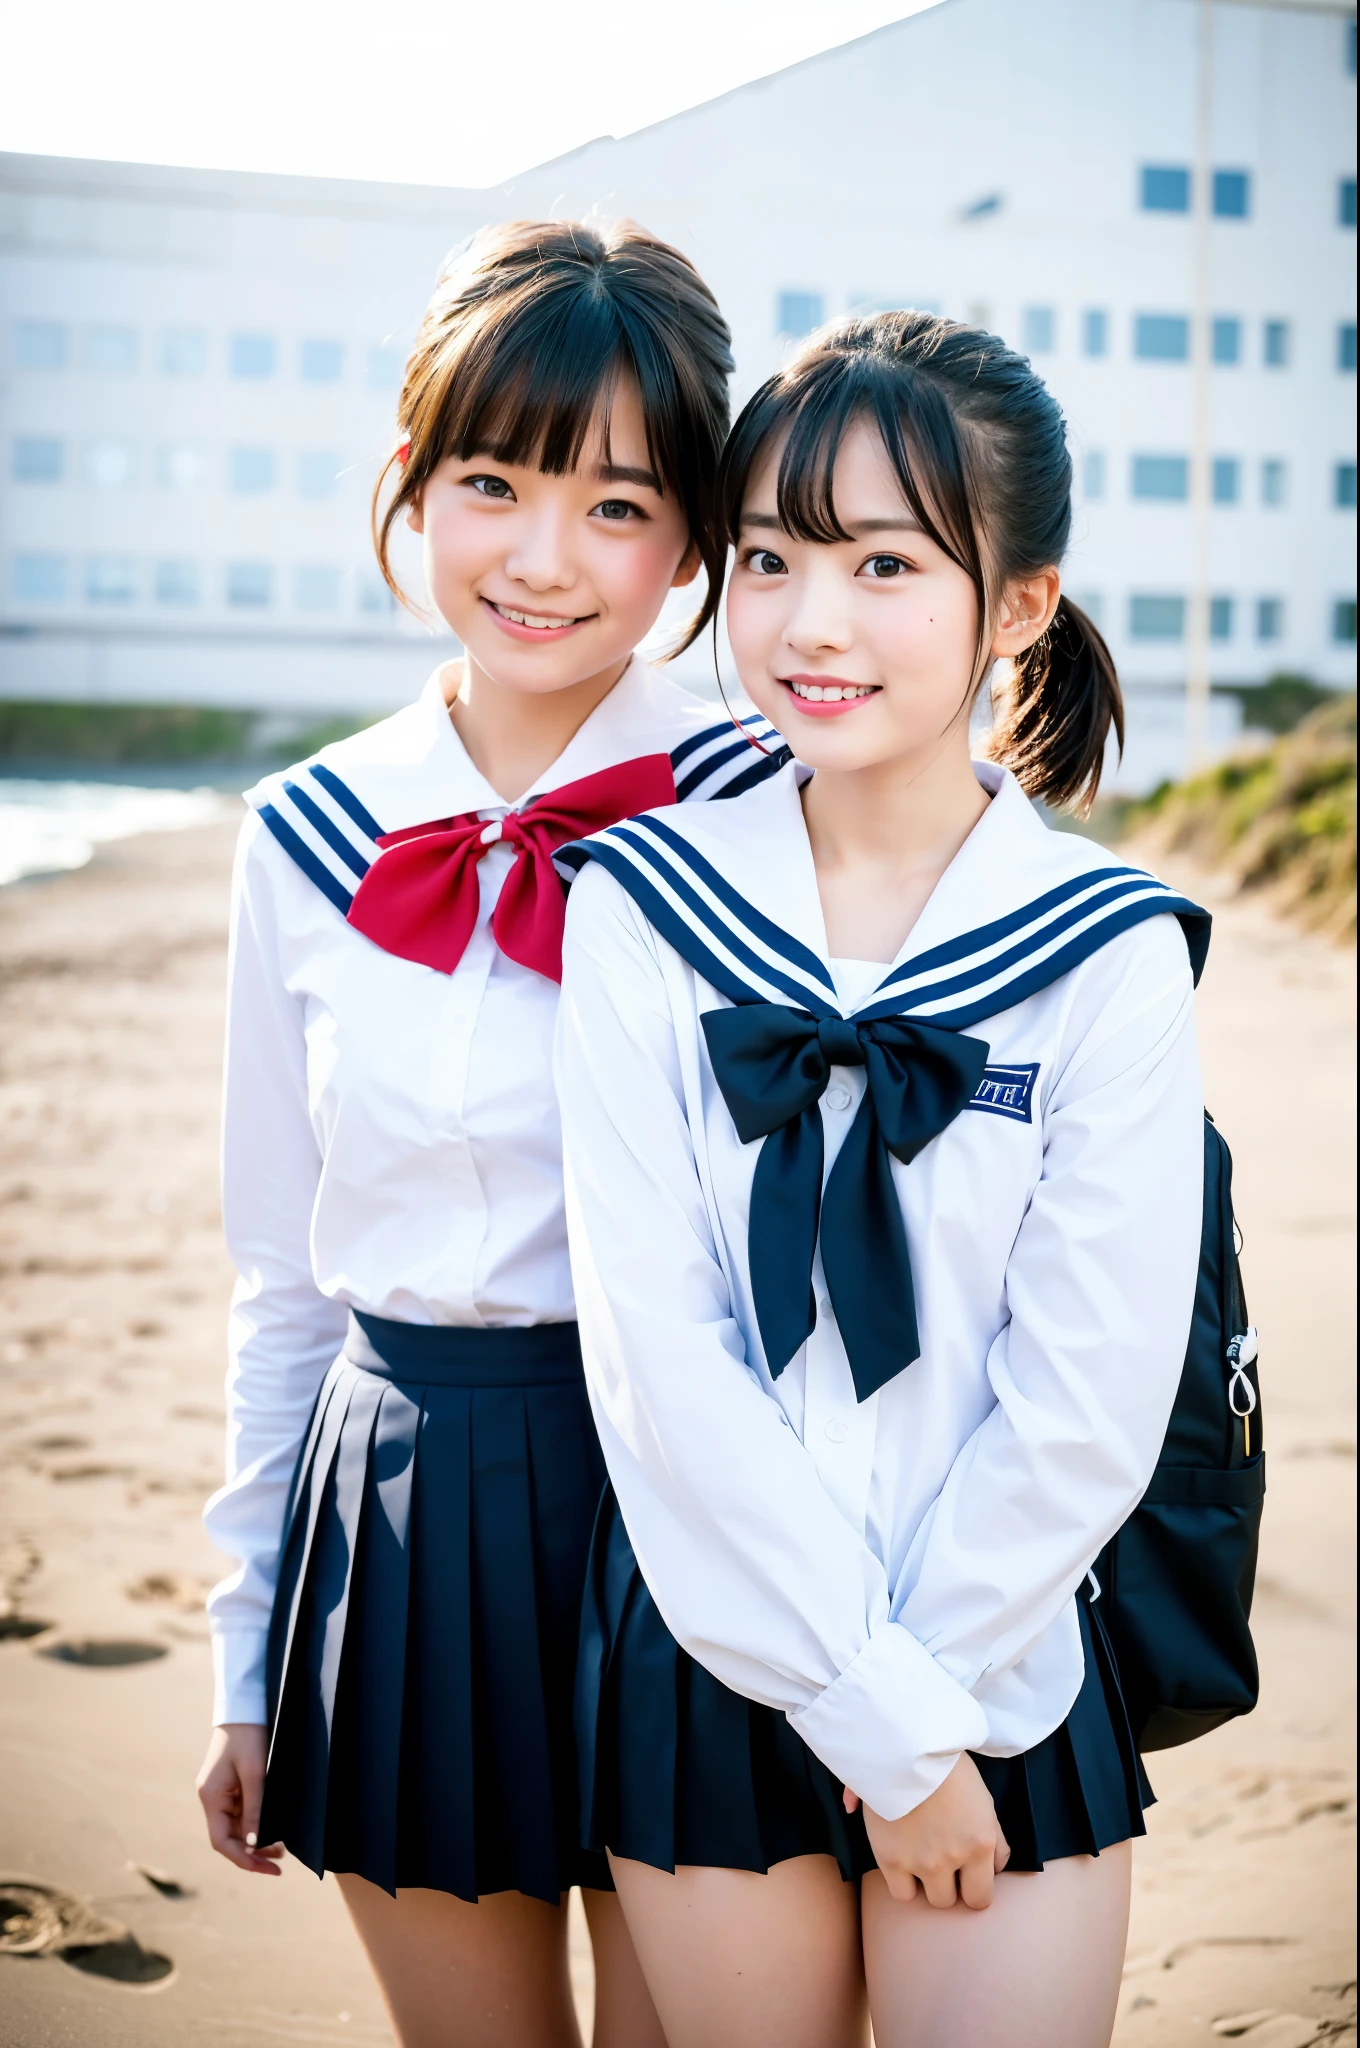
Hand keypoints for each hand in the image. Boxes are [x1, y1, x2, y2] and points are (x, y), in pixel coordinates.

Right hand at [196, 1724, 284, 1874]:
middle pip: (229, 1838)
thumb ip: (255, 1809)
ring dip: (256, 1839)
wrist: (245, 1707)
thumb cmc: (249, 1736)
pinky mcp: (231, 1787)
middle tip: (280, 1861)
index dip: (244, 1859)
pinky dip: (256, 1823)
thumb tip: (255, 1844)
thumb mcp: (255, 1774)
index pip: (222, 1842)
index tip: (269, 1867)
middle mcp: (212, 1799)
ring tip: (281, 1848)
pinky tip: (274, 1827)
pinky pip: (242, 1814)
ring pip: (237, 1828)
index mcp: (211, 1798)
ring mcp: (221, 1794)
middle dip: (253, 1852)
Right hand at [847, 1754, 1009, 1910]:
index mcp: (980, 1844)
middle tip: (943, 1863)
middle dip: (952, 1885)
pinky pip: (902, 1893)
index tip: (966, 1875)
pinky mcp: (891, 1859)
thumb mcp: (984, 1800)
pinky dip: (904, 1882)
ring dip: (929, 1885)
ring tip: (922, 1860)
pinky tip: (903, 1860)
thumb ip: (994, 1838)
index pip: (982, 1897)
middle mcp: (953, 1859)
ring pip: (932, 1900)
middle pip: (955, 1901)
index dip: (974, 1888)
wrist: (906, 1745)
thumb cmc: (948, 1766)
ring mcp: (921, 1862)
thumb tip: (995, 1867)